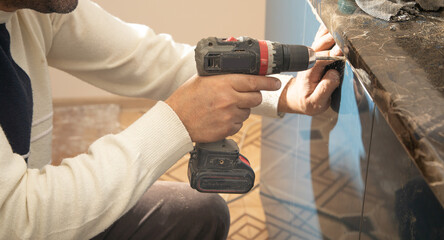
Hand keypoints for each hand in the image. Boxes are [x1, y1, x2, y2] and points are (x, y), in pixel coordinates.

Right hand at [166, 74, 280, 141]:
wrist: (176, 121)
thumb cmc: (186, 99)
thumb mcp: (203, 80)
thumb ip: (223, 76)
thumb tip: (242, 73)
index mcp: (224, 83)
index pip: (254, 82)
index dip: (268, 82)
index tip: (275, 83)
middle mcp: (229, 99)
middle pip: (256, 98)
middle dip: (253, 96)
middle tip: (244, 96)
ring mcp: (229, 115)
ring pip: (248, 112)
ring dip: (241, 109)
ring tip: (223, 108)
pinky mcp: (227, 129)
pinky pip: (239, 123)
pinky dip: (233, 121)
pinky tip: (220, 118)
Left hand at [278, 24, 342, 115]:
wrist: (297, 98)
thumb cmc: (307, 101)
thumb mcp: (315, 102)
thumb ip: (325, 89)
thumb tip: (334, 74)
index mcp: (309, 71)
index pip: (321, 58)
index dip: (332, 54)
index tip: (342, 51)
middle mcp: (309, 60)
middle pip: (321, 44)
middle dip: (333, 39)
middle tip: (345, 36)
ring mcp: (312, 55)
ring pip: (321, 38)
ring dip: (331, 32)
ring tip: (344, 27)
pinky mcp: (317, 53)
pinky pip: (322, 38)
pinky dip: (329, 31)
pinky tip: (337, 26)